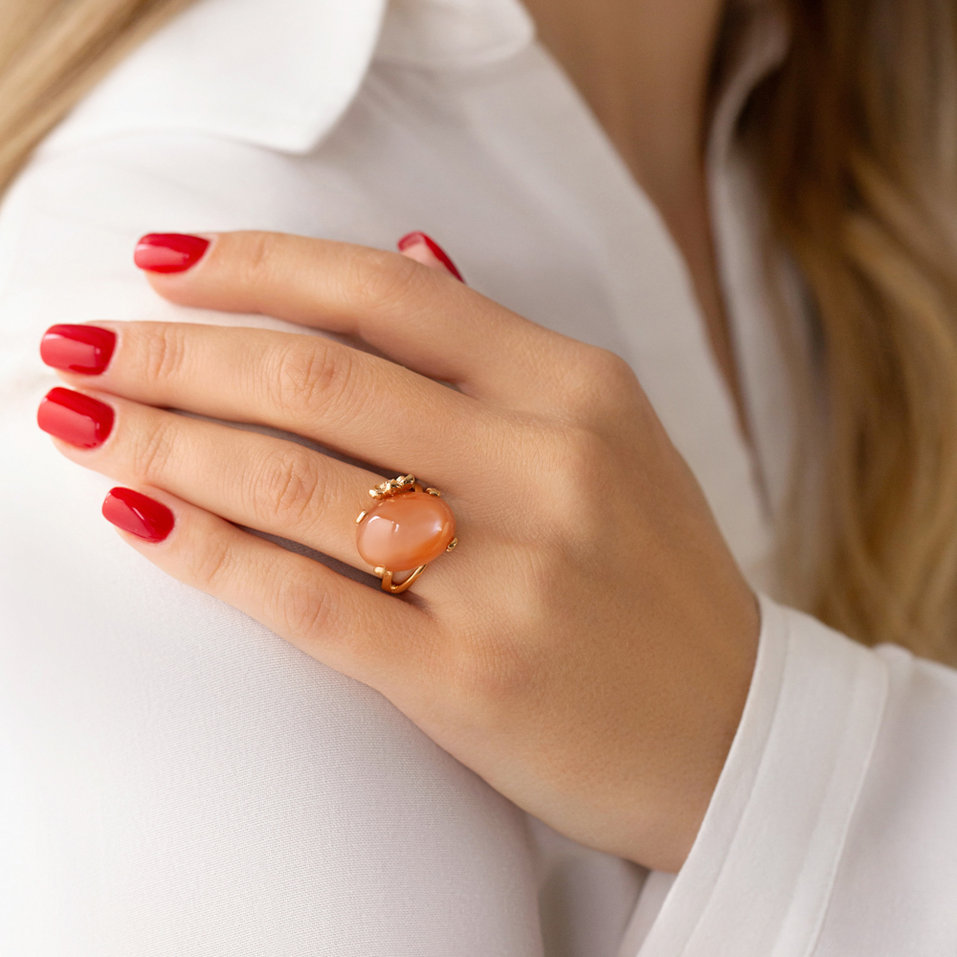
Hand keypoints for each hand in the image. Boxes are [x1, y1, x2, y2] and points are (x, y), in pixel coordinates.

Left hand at [38, 229, 758, 872]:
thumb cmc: (658, 579)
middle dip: (174, 355)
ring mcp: (508, 576)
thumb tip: (408, 249)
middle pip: (316, 380)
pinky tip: (138, 517)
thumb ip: (500, 351)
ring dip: (163, 444)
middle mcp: (544, 466)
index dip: (258, 267)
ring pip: (293, 482)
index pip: (386, 292)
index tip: (163, 263)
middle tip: (83, 349)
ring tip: (80, 423)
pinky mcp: (471, 679)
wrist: (733, 731)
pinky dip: (207, 552)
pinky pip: (308, 601)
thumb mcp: (608, 437)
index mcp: (576, 390)